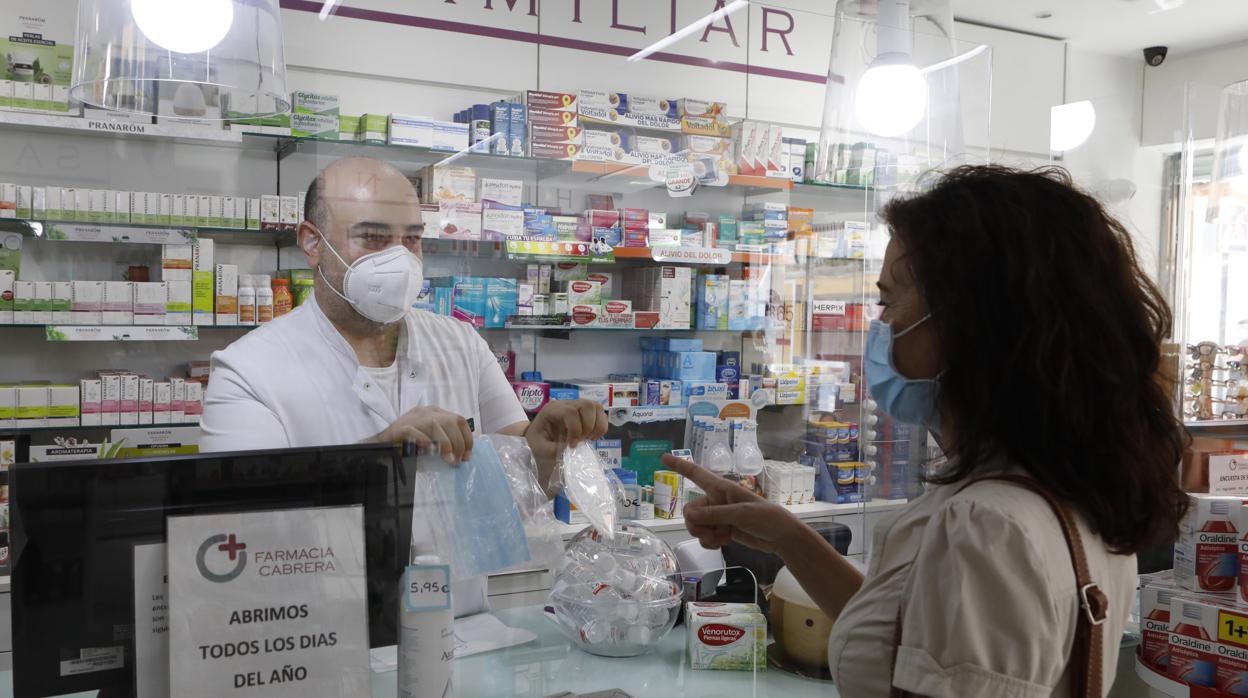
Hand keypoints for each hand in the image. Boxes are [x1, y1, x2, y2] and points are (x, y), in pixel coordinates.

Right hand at [371, 406, 472, 463]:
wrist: (380, 446)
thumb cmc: (408, 445)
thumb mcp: (431, 441)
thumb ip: (445, 443)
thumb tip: (462, 457)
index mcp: (435, 413)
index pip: (459, 420)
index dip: (467, 438)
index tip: (467, 456)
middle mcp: (425, 412)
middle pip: (450, 421)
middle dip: (458, 443)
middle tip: (457, 461)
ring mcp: (412, 418)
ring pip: (435, 424)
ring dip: (446, 444)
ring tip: (448, 460)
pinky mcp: (399, 428)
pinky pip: (414, 431)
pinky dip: (424, 441)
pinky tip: (429, 451)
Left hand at [525, 398, 607, 467]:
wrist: (537, 437)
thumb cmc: (536, 441)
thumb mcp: (539, 447)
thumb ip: (553, 449)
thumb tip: (570, 448)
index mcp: (552, 409)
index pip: (570, 412)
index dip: (575, 429)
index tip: (572, 445)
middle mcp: (566, 403)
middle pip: (587, 405)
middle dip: (588, 426)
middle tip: (582, 440)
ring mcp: (577, 406)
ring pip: (596, 407)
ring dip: (597, 425)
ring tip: (590, 438)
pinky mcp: (585, 412)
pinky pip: (600, 413)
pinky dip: (601, 426)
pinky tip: (593, 436)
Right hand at [662, 453, 801, 554]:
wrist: (779, 536)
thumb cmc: (765, 517)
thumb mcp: (740, 514)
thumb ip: (715, 514)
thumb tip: (689, 515)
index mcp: (721, 488)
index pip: (696, 474)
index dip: (679, 466)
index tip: (663, 458)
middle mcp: (715, 500)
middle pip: (690, 511)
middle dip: (696, 525)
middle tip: (710, 533)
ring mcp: (717, 516)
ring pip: (695, 526)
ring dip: (704, 535)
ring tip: (721, 539)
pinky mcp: (720, 530)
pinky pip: (703, 536)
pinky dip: (709, 542)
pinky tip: (723, 542)